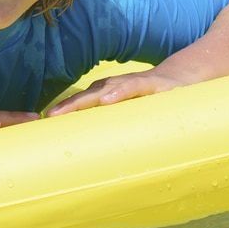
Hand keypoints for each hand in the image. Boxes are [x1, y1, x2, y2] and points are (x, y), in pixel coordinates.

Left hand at [47, 71, 180, 115]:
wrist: (182, 78)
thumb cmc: (151, 99)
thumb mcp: (132, 111)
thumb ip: (115, 122)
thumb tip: (97, 149)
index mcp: (108, 92)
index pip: (81, 101)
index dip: (65, 109)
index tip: (46, 122)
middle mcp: (115, 85)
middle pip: (86, 95)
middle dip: (67, 106)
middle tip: (50, 117)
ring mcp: (131, 83)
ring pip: (104, 89)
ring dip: (84, 99)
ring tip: (67, 110)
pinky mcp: (150, 84)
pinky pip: (132, 87)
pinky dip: (118, 92)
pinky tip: (107, 100)